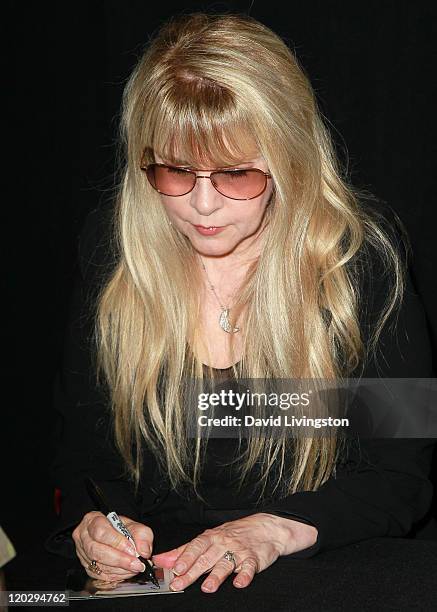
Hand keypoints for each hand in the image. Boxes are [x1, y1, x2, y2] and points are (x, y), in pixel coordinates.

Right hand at [72, 512, 153, 581]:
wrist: (114, 535)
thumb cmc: (120, 528)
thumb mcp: (134, 525)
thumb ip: (141, 535)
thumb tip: (144, 551)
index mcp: (92, 520)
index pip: (101, 531)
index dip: (116, 542)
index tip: (132, 549)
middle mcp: (83, 536)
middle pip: (96, 550)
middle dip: (119, 559)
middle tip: (136, 564)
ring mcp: (82, 553)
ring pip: (97, 565)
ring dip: (119, 569)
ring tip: (134, 568)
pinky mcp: (86, 567)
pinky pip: (99, 575)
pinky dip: (115, 575)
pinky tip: (126, 572)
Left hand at [152, 513, 316, 592]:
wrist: (265, 528)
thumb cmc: (234, 534)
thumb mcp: (209, 538)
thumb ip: (186, 550)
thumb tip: (163, 559)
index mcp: (211, 537)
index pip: (196, 546)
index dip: (185, 556)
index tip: (175, 567)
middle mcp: (223, 543)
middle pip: (206, 558)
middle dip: (192, 571)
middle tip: (180, 583)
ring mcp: (239, 551)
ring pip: (226, 563)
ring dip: (216, 575)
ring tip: (207, 587)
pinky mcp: (254, 559)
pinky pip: (248, 568)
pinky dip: (244, 576)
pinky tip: (239, 583)